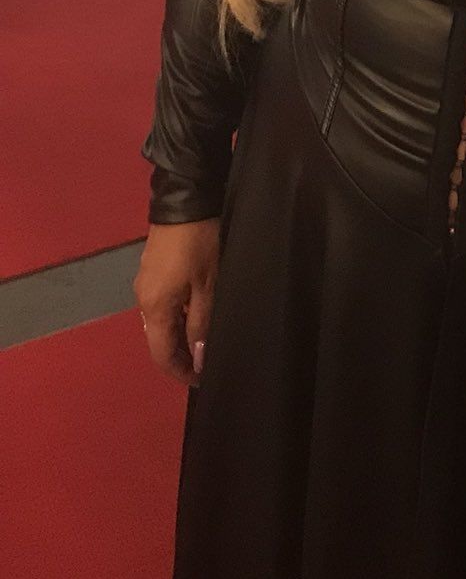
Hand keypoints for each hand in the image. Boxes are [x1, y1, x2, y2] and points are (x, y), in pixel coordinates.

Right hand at [134, 219, 219, 386]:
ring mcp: (146, 283)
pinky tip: (197, 315)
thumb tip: (199, 360)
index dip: (181, 372)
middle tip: (208, 364)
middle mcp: (143, 299)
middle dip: (182, 357)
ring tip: (207, 342)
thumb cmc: (200, 242)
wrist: (185, 197)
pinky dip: (178, 317)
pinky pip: (163, 305)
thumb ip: (201, 323)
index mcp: (154, 307)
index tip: (203, 381)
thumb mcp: (208, 285)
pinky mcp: (153, 269)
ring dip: (181, 336)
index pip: (162, 354)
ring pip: (161, 322)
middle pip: (159, 340)